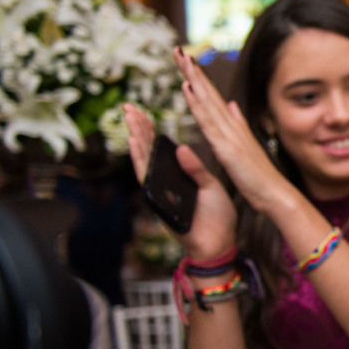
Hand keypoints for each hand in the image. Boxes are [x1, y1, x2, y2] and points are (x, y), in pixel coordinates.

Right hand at [123, 103, 236, 258]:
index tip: (143, 111)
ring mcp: (160, 191)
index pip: (161, 149)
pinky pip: (146, 179)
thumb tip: (181, 148)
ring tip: (129, 118)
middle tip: (128, 106)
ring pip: (143, 161)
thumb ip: (196, 168)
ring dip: (136, 138)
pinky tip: (133, 144)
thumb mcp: (210, 185)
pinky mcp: (158, 201)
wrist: (220, 242)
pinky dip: (140, 161)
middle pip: (148, 151)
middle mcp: (166, 182)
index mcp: (180, 176)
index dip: (151, 130)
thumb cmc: (217, 216)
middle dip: (138, 128)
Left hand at [170, 47, 292, 213]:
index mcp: (234, 127)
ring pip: (207, 101)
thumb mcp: (245, 147)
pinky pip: (207, 120)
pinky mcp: (226, 147)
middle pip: (208, 93)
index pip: (213, 98)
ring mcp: (229, 135)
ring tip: (180, 58)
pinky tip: (187, 87)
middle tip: (177, 50)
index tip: (186, 61)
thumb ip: (238, 124)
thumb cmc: (260, 178)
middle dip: (192, 70)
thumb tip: (232, 105)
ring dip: (193, 78)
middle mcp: (231, 126)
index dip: (199, 78)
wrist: (275, 194)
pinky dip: (196, 102)